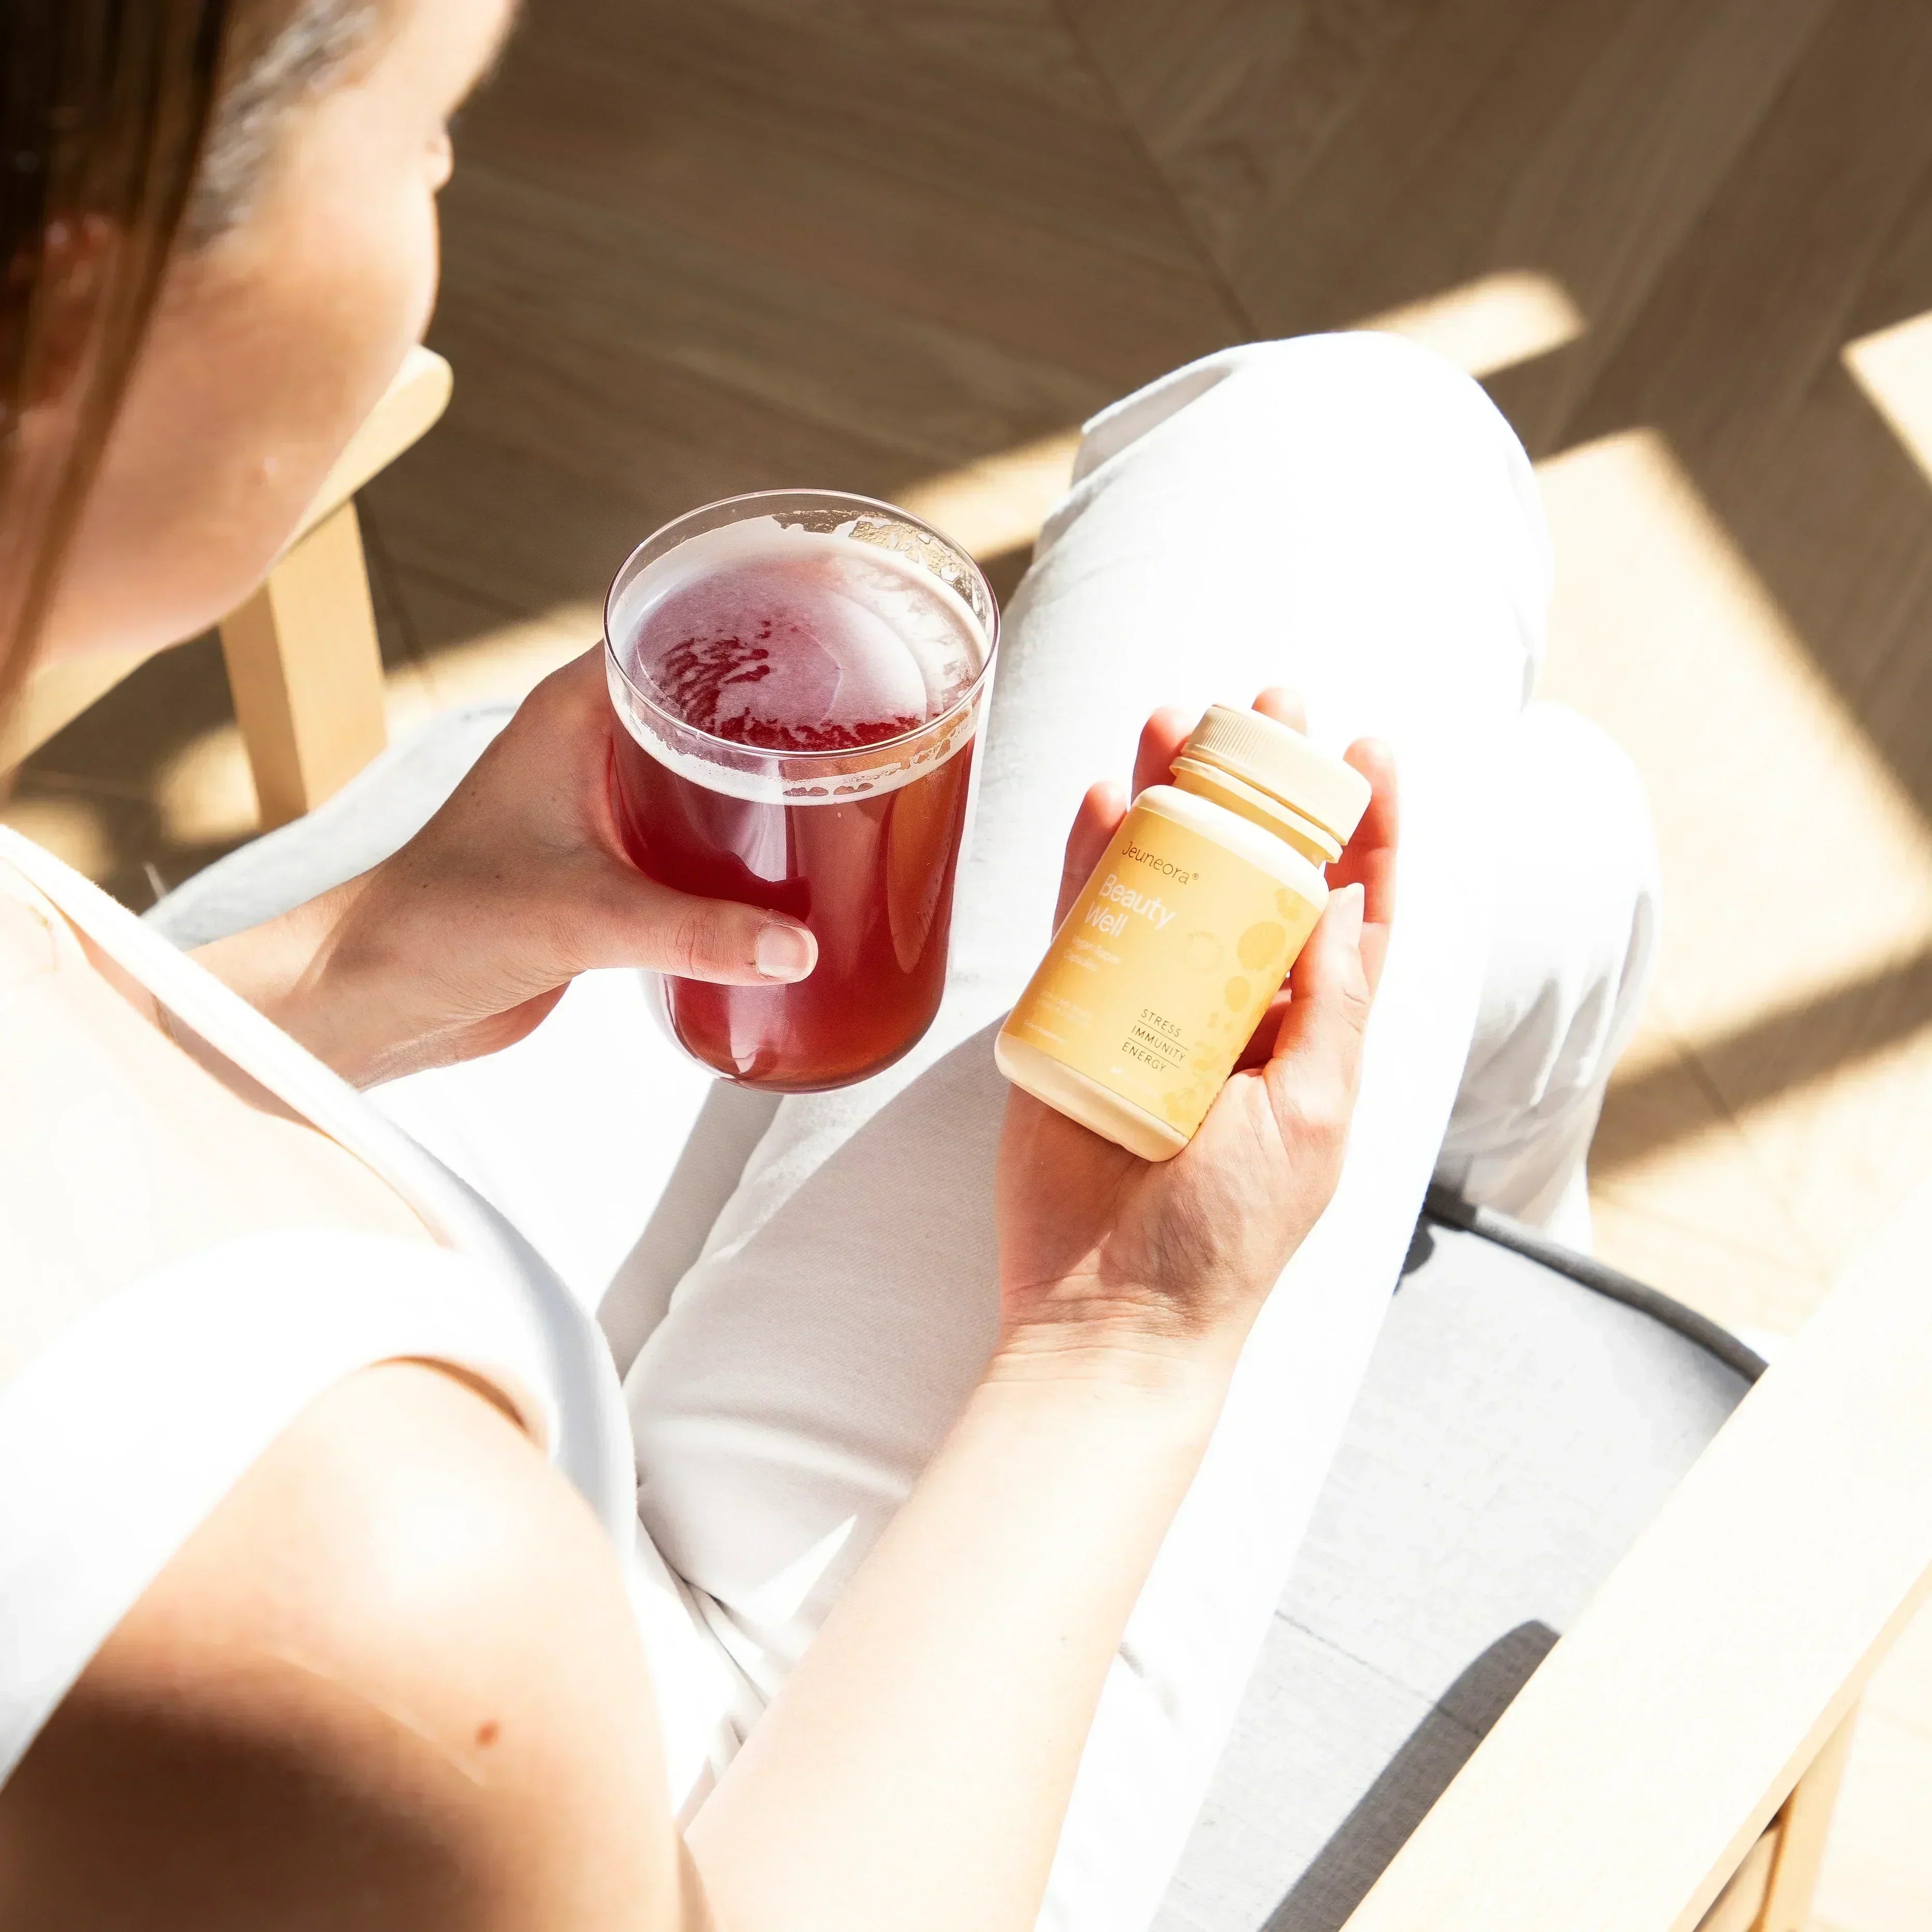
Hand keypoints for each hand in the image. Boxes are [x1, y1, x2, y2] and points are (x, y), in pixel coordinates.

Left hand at [198, 647, 817, 1084]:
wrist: (380, 997)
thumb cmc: (439, 925)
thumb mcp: (579, 915)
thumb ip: (693, 930)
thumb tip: (797, 946)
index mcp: (576, 712)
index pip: (677, 623)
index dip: (756, 608)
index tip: (835, 608)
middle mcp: (594, 745)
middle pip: (710, 693)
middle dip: (786, 697)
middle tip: (874, 702)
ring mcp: (605, 806)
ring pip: (709, 765)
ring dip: (770, 773)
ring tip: (856, 776)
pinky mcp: (615, 869)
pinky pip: (700, 834)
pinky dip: (749, 839)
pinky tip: (803, 859)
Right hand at [993, 690, 1396, 1383]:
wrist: (1111, 1313)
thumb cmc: (1228, 1235)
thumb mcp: (1314, 1116)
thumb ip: (1331, 1005)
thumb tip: (1344, 891)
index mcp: (1313, 1033)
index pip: (1353, 907)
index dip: (1369, 826)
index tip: (1372, 746)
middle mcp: (1236, 1007)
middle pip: (1253, 869)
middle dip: (1261, 783)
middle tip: (1261, 702)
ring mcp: (1152, 1007)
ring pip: (1168, 878)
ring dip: (1172, 798)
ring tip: (1171, 720)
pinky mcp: (1075, 1020)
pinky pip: (1084, 924)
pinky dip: (1091, 861)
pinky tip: (1099, 800)